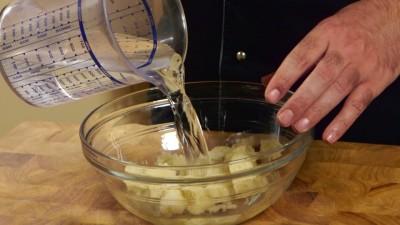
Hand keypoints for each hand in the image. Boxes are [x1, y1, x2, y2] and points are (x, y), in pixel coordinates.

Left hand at [265, 0, 399, 142]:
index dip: (284, 77)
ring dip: (316, 111)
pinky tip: (330, 134)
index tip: (271, 94)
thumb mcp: (325, 31)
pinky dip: (344, 121)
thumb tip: (271, 79)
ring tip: (299, 126)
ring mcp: (362, 66)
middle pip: (320, 77)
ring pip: (337, 91)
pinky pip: (359, 104)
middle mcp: (345, 50)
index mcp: (327, 34)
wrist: (395, 18)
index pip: (301, 57)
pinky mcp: (376, 81)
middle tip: (283, 117)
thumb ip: (300, 57)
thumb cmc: (354, 25)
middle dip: (299, 100)